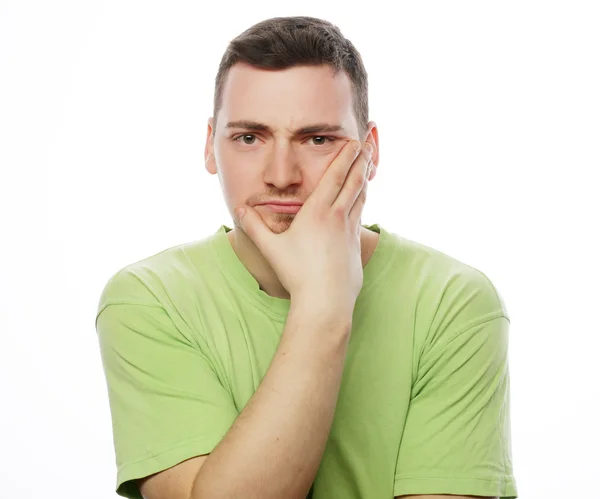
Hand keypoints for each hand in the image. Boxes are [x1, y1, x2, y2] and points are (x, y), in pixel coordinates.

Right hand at [235, 139, 372, 306]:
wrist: (325, 301)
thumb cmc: (297, 274)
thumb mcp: (271, 248)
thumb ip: (254, 226)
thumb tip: (240, 209)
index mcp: (317, 213)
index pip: (334, 177)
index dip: (345, 157)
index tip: (353, 142)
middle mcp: (337, 218)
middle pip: (353, 182)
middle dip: (360, 161)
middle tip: (368, 145)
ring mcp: (350, 232)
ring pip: (360, 198)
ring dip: (364, 179)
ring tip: (367, 167)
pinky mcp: (355, 246)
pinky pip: (360, 216)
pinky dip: (362, 202)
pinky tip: (362, 201)